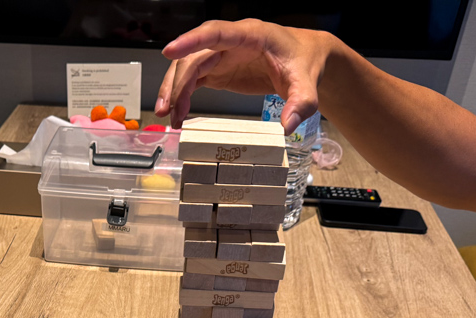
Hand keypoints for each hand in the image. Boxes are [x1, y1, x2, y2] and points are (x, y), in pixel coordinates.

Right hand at [155, 19, 334, 131]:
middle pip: (196, 55)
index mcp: (252, 35)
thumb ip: (300, 103)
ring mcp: (223, 55)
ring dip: (174, 90)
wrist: (306, 60)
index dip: (192, 40)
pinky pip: (195, 79)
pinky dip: (183, 95)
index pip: (217, 33)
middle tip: (169, 109)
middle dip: (178, 81)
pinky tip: (178, 113)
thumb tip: (287, 126)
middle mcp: (232, 42)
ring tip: (167, 115)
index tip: (171, 50)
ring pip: (189, 67)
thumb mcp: (308, 85)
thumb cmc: (304, 63)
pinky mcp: (220, 70)